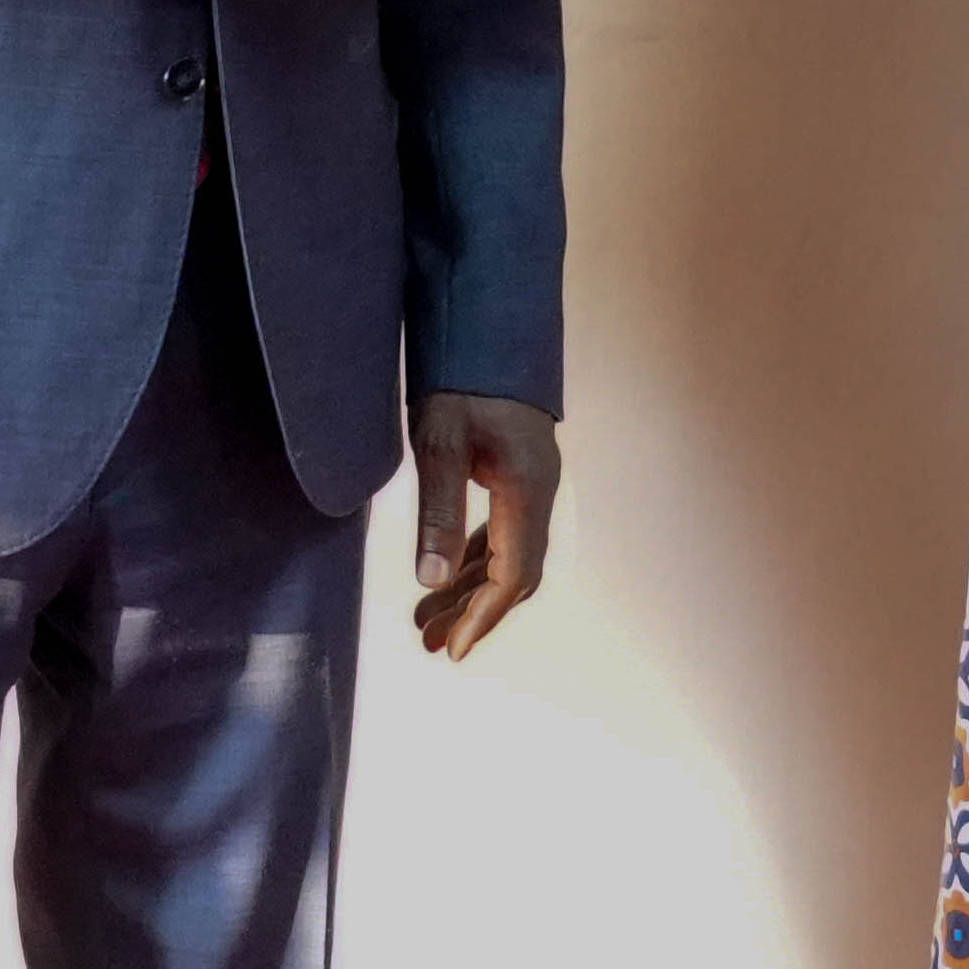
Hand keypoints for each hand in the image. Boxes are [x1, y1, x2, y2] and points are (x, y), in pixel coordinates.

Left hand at [408, 391, 558, 657]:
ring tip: (429, 619)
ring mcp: (533, 480)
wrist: (489, 318)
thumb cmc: (463, 376)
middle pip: (514, 572)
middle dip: (474, 611)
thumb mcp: (439, 442)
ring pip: (509, 552)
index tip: (452, 649)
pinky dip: (477, 557)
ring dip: (472, 587)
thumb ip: (439, 512)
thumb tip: (432, 580)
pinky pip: (504, 529)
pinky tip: (452, 569)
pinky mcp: (520, 469)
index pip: (512, 576)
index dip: (482, 617)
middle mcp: (539, 492)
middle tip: (432, 643)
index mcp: (526, 491)